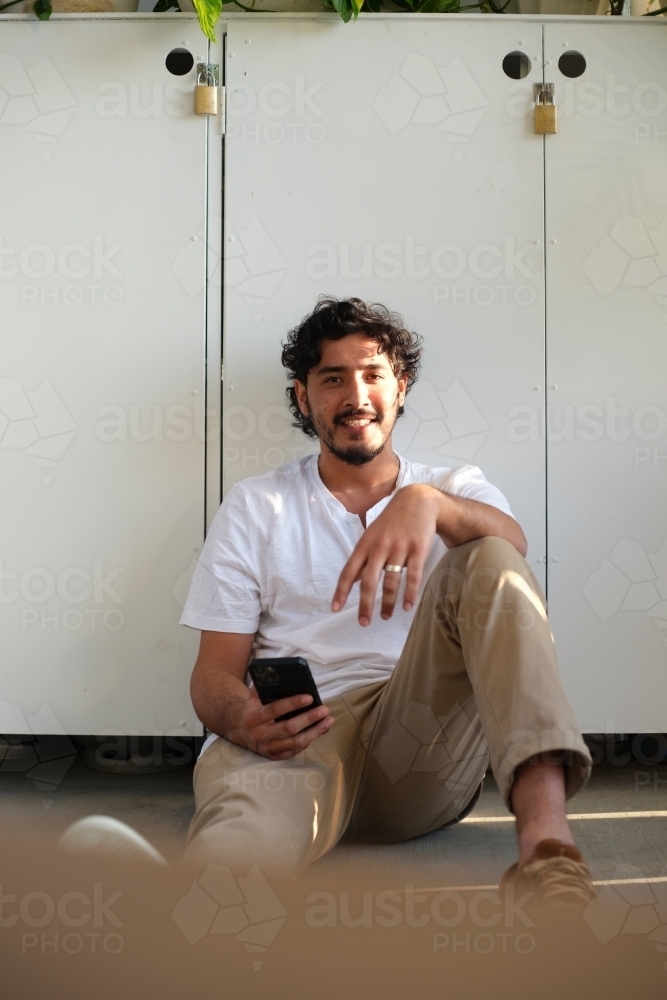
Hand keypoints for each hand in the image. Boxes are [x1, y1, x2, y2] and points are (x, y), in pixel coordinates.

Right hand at [234, 690, 333, 759]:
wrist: (242, 732)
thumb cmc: (254, 709)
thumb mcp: (254, 697)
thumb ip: (264, 685)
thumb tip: (281, 673)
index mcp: (254, 717)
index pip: (274, 710)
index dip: (292, 703)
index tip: (310, 697)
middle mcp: (260, 735)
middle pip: (288, 729)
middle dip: (309, 719)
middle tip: (324, 710)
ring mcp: (269, 748)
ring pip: (296, 743)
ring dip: (315, 732)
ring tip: (329, 720)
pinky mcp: (277, 756)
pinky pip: (297, 749)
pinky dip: (311, 739)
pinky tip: (321, 729)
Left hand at [332, 484, 440, 625]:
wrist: (418, 501)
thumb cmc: (392, 522)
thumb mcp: (372, 536)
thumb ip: (364, 558)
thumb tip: (354, 581)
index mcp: (365, 544)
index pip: (349, 571)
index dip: (341, 591)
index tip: (335, 608)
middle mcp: (379, 546)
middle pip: (369, 581)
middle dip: (365, 604)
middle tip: (363, 622)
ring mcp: (399, 547)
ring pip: (391, 581)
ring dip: (388, 602)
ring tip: (386, 616)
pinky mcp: (418, 549)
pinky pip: (413, 575)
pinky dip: (409, 593)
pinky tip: (407, 606)